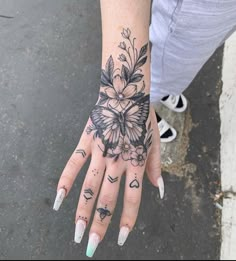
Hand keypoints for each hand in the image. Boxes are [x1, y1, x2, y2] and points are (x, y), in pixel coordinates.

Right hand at [53, 29, 163, 257]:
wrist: (125, 94)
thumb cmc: (141, 119)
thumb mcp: (155, 142)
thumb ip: (156, 166)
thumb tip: (159, 191)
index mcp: (135, 162)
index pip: (132, 199)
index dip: (127, 220)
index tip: (120, 237)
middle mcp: (117, 162)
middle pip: (107, 198)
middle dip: (100, 224)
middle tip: (91, 245)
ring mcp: (100, 152)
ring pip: (89, 186)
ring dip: (82, 211)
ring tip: (77, 231)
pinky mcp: (86, 142)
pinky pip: (73, 164)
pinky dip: (65, 181)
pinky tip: (57, 199)